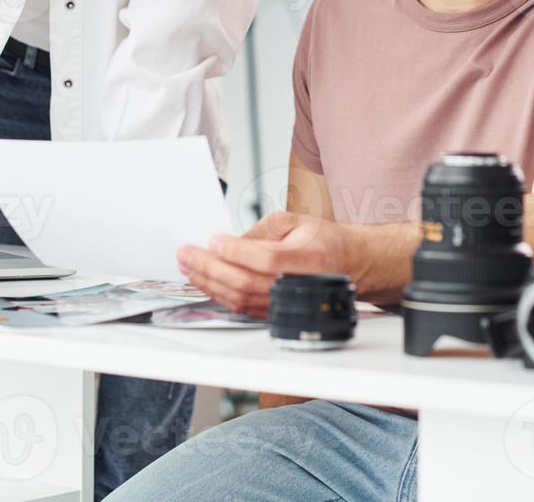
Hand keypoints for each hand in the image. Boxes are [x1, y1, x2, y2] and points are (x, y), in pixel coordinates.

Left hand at [176, 211, 359, 316]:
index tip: (213, 240)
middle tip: (187, 253)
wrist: (347, 264)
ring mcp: (287, 304)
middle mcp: (298, 286)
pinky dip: (219, 295)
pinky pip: (242, 308)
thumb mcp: (295, 221)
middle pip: (246, 283)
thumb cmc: (323, 240)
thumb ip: (261, 231)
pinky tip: (205, 281)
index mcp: (308, 259)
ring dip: (209, 283)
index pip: (265, 259)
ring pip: (240, 299)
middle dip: (210, 268)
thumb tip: (227, 244)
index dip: (236, 251)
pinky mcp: (277, 313)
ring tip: (188, 266)